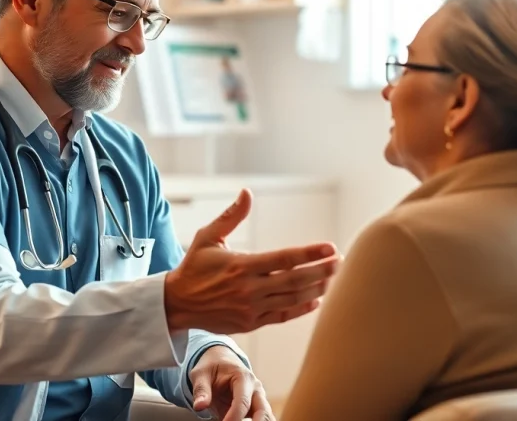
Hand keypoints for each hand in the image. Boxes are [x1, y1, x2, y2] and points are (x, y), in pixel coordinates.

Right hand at [164, 189, 339, 334]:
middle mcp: (249, 288)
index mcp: (241, 265)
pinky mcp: (251, 322)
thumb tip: (246, 193)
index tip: (330, 248)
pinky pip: (282, 315)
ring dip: (316, 289)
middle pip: (295, 280)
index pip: (284, 258)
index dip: (310, 253)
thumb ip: (230, 216)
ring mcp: (251, 308)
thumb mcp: (207, 237)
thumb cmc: (194, 267)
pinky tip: (315, 300)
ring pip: (292, 298)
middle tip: (340, 262)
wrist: (177, 304)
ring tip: (333, 279)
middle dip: (321, 271)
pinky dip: (301, 308)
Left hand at [189, 346, 272, 420]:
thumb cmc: (211, 367)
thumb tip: (199, 406)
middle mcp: (255, 389)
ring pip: (267, 418)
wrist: (221, 361)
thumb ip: (201, 390)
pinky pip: (262, 420)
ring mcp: (258, 399)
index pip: (243, 402)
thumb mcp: (201, 374)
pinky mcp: (256, 409)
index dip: (233, 417)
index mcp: (243, 378)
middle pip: (263, 412)